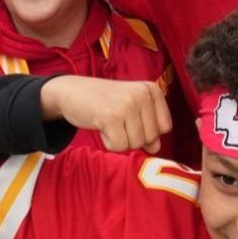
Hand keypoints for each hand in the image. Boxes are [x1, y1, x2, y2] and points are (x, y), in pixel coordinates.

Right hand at [39, 76, 171, 152]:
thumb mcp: (131, 109)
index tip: (131, 120)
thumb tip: (156, 148)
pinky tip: (101, 125)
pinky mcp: (112, 117)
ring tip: (109, 122)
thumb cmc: (105, 102)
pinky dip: (108, 142)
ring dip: (119, 140)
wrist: (72, 91)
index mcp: (152, 90)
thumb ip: (147, 127)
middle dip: (133, 137)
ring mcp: (128, 104)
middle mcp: (143, 94)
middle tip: (117, 120)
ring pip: (135, 144)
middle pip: (151, 138)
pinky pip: (119, 146)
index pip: (165, 127)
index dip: (148, 131)